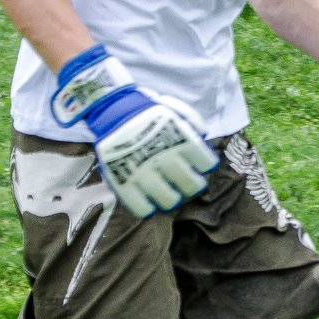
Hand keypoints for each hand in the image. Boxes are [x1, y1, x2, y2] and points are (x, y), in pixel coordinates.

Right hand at [50, 47, 217, 217]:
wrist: (112, 109)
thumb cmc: (146, 111)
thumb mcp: (173, 109)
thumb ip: (192, 122)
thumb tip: (202, 137)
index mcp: (181, 141)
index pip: (207, 164)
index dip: (204, 165)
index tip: (197, 164)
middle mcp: (166, 158)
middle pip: (192, 187)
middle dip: (192, 185)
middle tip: (185, 181)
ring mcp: (145, 173)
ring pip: (170, 201)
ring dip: (172, 198)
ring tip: (167, 191)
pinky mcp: (125, 184)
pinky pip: (142, 209)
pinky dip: (148, 208)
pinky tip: (148, 200)